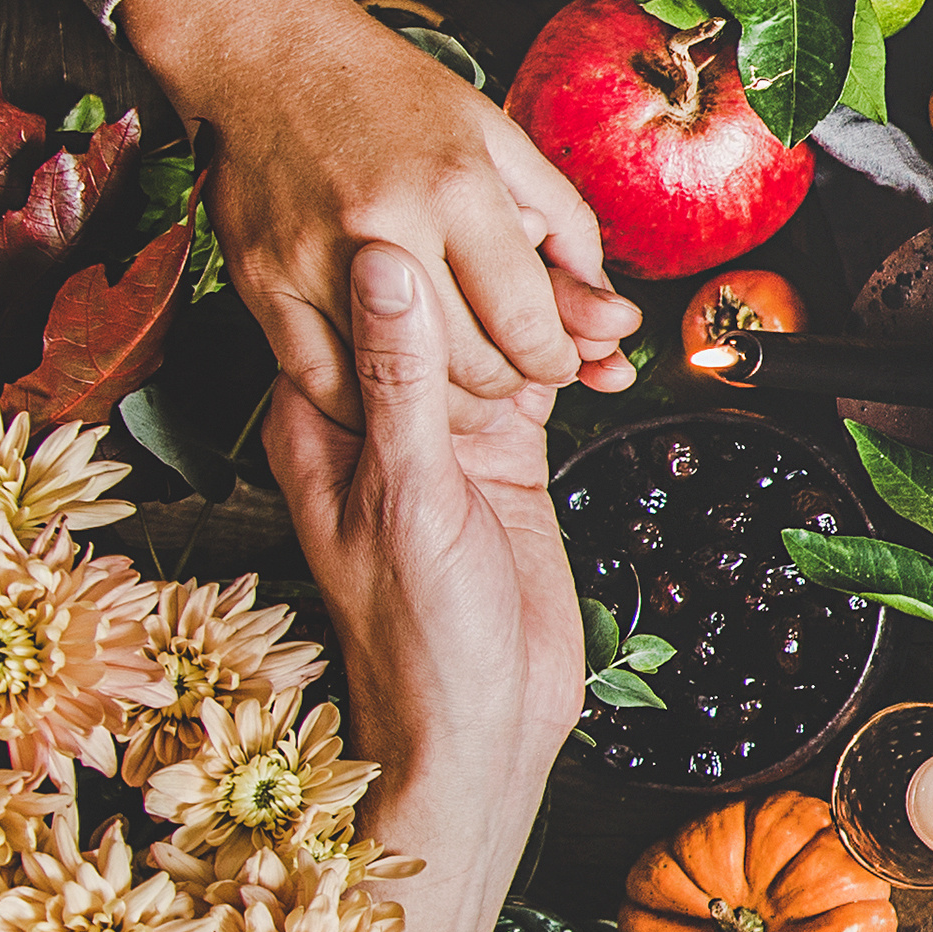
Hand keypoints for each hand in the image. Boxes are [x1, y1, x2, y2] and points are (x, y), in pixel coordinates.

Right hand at [127, 0, 635, 417]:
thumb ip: (565, 223)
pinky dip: (364, 400)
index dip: (557, 361)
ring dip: (444, 402)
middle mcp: (387, 229)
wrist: (267, 55)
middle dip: (509, 383)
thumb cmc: (390, 93)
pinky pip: (321, 382)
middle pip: (472, 365)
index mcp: (457, 189)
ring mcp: (315, 261)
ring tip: (460, 379)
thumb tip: (612, 311)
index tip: (559, 360)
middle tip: (511, 369)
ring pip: (399, 384)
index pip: (528, 323)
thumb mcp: (499, 138)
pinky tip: (389, 381)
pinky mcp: (260, 283)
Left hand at [254, 242, 579, 783]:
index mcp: (321, 417)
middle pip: (438, 308)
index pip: (357, 298)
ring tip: (610, 312)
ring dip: (552, 320)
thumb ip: (401, 376)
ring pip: (495, 339)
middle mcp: (378, 415)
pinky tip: (611, 351)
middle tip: (571, 265)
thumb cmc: (418, 635)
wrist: (479, 725)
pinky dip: (575, 362)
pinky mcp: (502, 458)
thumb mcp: (407, 493)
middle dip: (505, 281)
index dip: (417, 247)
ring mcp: (445, 435)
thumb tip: (384, 260)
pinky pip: (537, 383)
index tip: (468, 207)